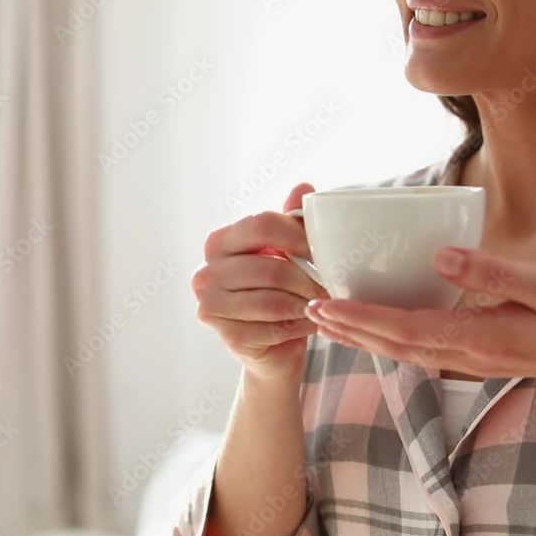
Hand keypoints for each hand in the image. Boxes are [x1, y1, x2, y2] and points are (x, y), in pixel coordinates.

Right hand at [192, 184, 328, 381]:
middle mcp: (205, 272)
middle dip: (308, 279)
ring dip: (306, 304)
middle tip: (330, 286)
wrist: (274, 348)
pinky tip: (307, 324)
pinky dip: (298, 327)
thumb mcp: (288, 252)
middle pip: (271, 266)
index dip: (299, 236)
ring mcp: (210, 305)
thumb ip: (292, 220)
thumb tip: (302, 187)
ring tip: (321, 305)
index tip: (324, 250)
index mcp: (218, 242)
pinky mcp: (225, 336)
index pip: (262, 225)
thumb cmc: (281, 293)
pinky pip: (273, 328)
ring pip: (274, 300)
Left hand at [304, 247, 535, 385]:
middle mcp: (464, 354)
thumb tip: (439, 257)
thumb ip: (492, 272)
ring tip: (326, 320)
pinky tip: (372, 326)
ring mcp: (467, 360)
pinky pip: (418, 350)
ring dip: (361, 338)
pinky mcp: (472, 356)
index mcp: (479, 336)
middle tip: (308, 309)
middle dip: (347, 330)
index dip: (360, 318)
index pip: (404, 328)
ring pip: (401, 352)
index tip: (324, 306)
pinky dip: (386, 339)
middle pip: (392, 345)